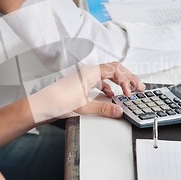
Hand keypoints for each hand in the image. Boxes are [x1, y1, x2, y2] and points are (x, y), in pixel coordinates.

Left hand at [29, 62, 144, 121]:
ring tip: (128, 90)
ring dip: (119, 82)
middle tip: (139, 87)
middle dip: (128, 78)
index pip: (115, 69)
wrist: (42, 105)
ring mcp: (85, 77)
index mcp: (90, 72)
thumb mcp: (84, 107)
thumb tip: (119, 110)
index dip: (126, 80)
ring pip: (108, 75)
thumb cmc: (57, 101)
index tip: (130, 92)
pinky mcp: (81, 84)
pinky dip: (109, 87)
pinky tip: (111, 95)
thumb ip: (104, 108)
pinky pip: (100, 81)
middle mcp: (88, 72)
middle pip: (114, 69)